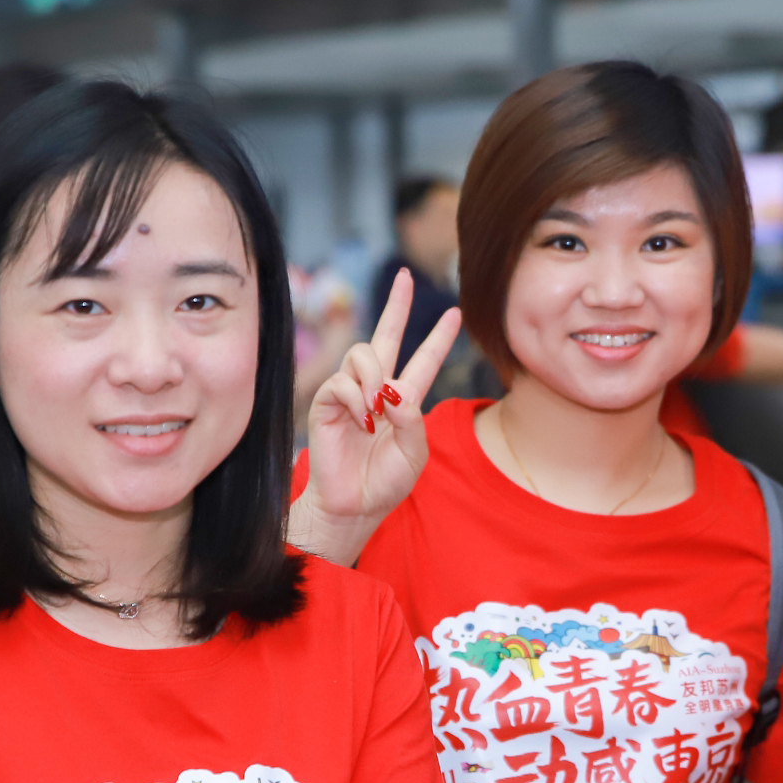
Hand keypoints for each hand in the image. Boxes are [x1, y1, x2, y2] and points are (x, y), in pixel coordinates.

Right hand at [291, 270, 463, 561]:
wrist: (355, 505)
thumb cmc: (386, 482)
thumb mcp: (415, 452)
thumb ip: (413, 419)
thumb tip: (393, 393)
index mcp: (405, 399)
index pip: (423, 359)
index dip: (439, 337)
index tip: (455, 312)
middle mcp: (378, 389)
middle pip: (386, 336)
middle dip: (396, 305)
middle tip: (404, 277)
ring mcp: (351, 392)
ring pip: (362, 353)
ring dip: (374, 376)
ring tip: (378, 409)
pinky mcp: (327, 402)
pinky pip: (341, 381)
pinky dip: (356, 398)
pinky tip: (362, 421)